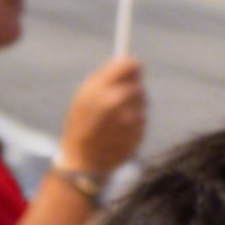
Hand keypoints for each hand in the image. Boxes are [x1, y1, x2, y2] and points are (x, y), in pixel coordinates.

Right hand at [58, 56, 146, 177]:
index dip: (132, 66)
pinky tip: (120, 133)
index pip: (126, 66)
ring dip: (136, 106)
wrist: (82, 162)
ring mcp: (126, 120)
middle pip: (137, 86)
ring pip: (142, 103)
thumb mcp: (83, 98)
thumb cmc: (82, 125)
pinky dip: (136, 124)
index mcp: (96, 90)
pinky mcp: (137, 135)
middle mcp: (112, 102)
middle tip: (127, 94)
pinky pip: (143, 121)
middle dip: (134, 89)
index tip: (135, 67)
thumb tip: (132, 62)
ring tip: (117, 119)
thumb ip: (105, 79)